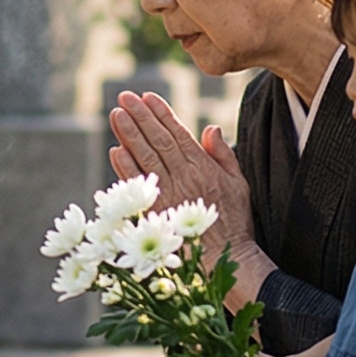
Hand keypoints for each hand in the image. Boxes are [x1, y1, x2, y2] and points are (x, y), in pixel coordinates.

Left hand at [109, 91, 267, 297]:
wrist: (228, 258)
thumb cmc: (234, 221)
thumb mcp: (239, 184)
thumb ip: (223, 155)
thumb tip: (210, 128)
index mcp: (204, 168)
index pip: (178, 133)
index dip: (161, 113)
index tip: (146, 97)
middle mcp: (184, 178)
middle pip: (158, 141)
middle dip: (140, 117)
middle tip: (124, 98)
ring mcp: (169, 195)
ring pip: (145, 158)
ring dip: (129, 135)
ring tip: (116, 115)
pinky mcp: (156, 213)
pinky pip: (138, 186)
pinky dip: (126, 168)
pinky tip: (116, 151)